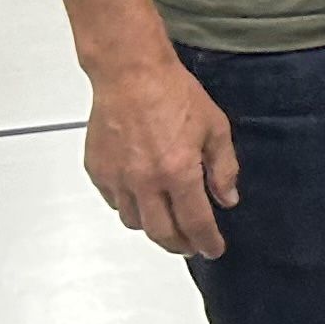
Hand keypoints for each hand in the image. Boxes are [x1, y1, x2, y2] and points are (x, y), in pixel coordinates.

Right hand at [86, 55, 239, 257]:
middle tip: (191, 244)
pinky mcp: (97, 170)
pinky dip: (129, 206)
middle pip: (161, 233)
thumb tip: (227, 199)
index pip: (195, 222)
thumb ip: (223, 168)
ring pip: (134, 221)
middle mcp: (145, 182)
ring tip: (167, 220)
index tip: (213, 250)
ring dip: (153, 226)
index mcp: (178, 173)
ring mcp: (117, 178)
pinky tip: (141, 197)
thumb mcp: (215, 128)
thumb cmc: (174, 94)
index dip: (207, 242)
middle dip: (179, 245)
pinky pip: (114, 201)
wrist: (130, 74)